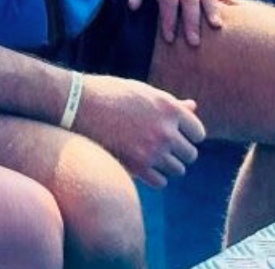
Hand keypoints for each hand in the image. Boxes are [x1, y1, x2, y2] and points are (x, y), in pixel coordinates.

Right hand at [69, 73, 204, 187]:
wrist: (76, 104)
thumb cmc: (110, 94)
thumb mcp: (143, 92)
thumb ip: (170, 103)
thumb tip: (193, 106)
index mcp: (169, 108)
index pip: (198, 133)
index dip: (187, 135)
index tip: (174, 134)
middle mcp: (165, 130)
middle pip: (190, 154)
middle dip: (179, 152)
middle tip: (162, 147)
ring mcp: (152, 150)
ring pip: (178, 170)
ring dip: (168, 165)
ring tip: (151, 156)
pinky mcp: (137, 166)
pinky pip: (161, 181)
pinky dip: (155, 177)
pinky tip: (144, 167)